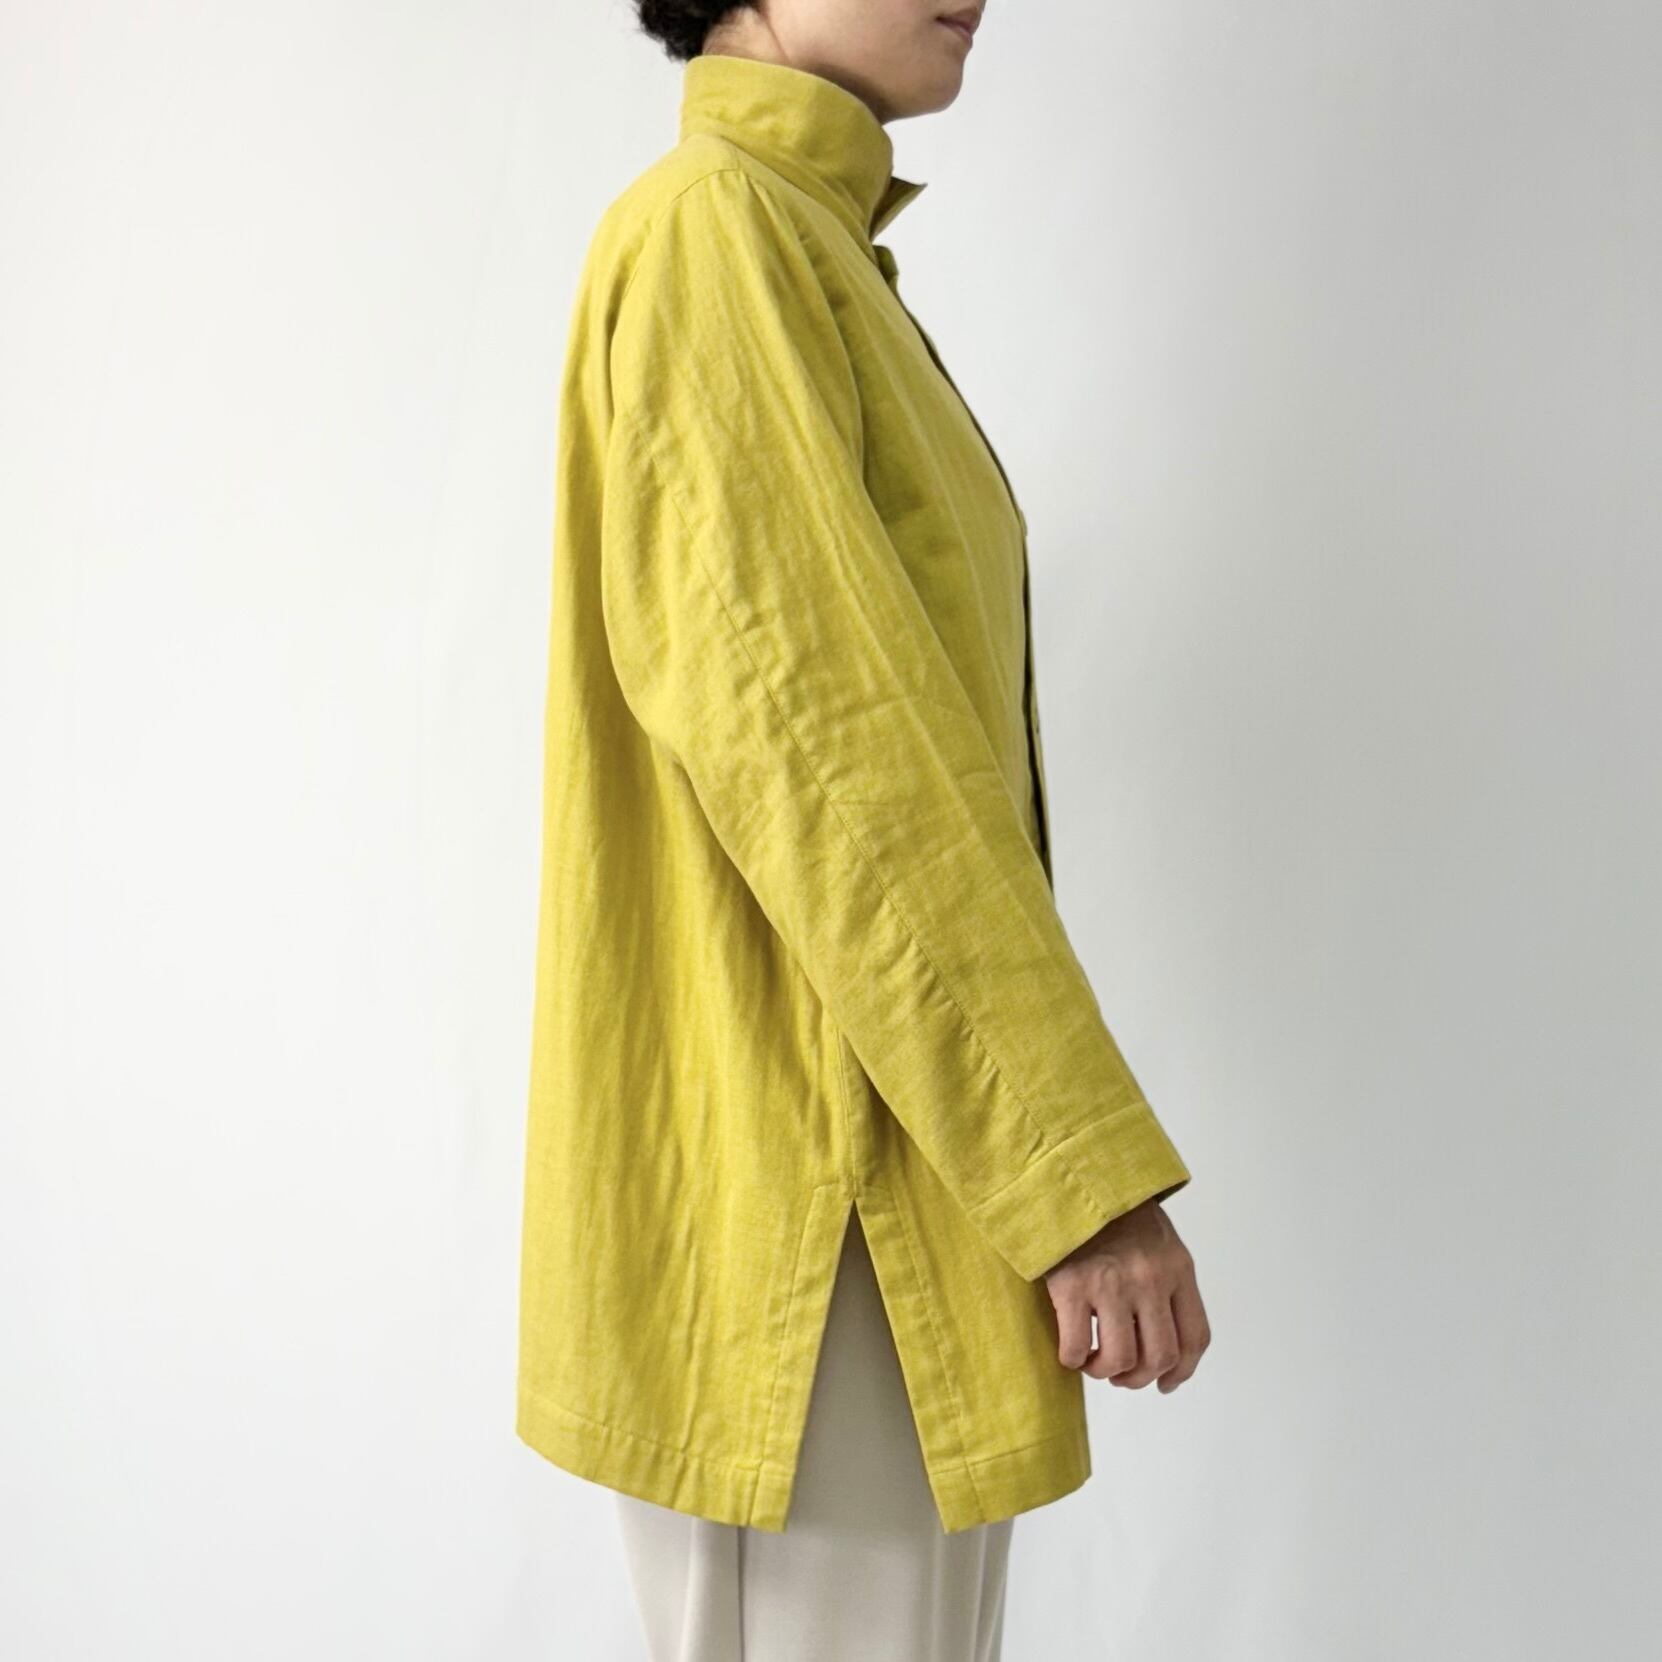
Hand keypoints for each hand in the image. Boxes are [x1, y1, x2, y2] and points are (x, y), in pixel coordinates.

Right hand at [1042, 1199, 1208, 1391]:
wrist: (1072, 1175)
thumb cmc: (1113, 1210)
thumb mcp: (1158, 1239)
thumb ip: (1166, 1281)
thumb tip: (1160, 1337)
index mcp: (1178, 1267)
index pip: (1195, 1337)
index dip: (1182, 1371)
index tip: (1165, 1383)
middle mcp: (1150, 1279)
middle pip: (1160, 1356)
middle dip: (1140, 1377)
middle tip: (1121, 1374)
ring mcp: (1111, 1283)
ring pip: (1120, 1359)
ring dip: (1106, 1372)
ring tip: (1094, 1363)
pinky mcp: (1071, 1285)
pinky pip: (1077, 1346)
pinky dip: (1074, 1359)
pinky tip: (1071, 1350)